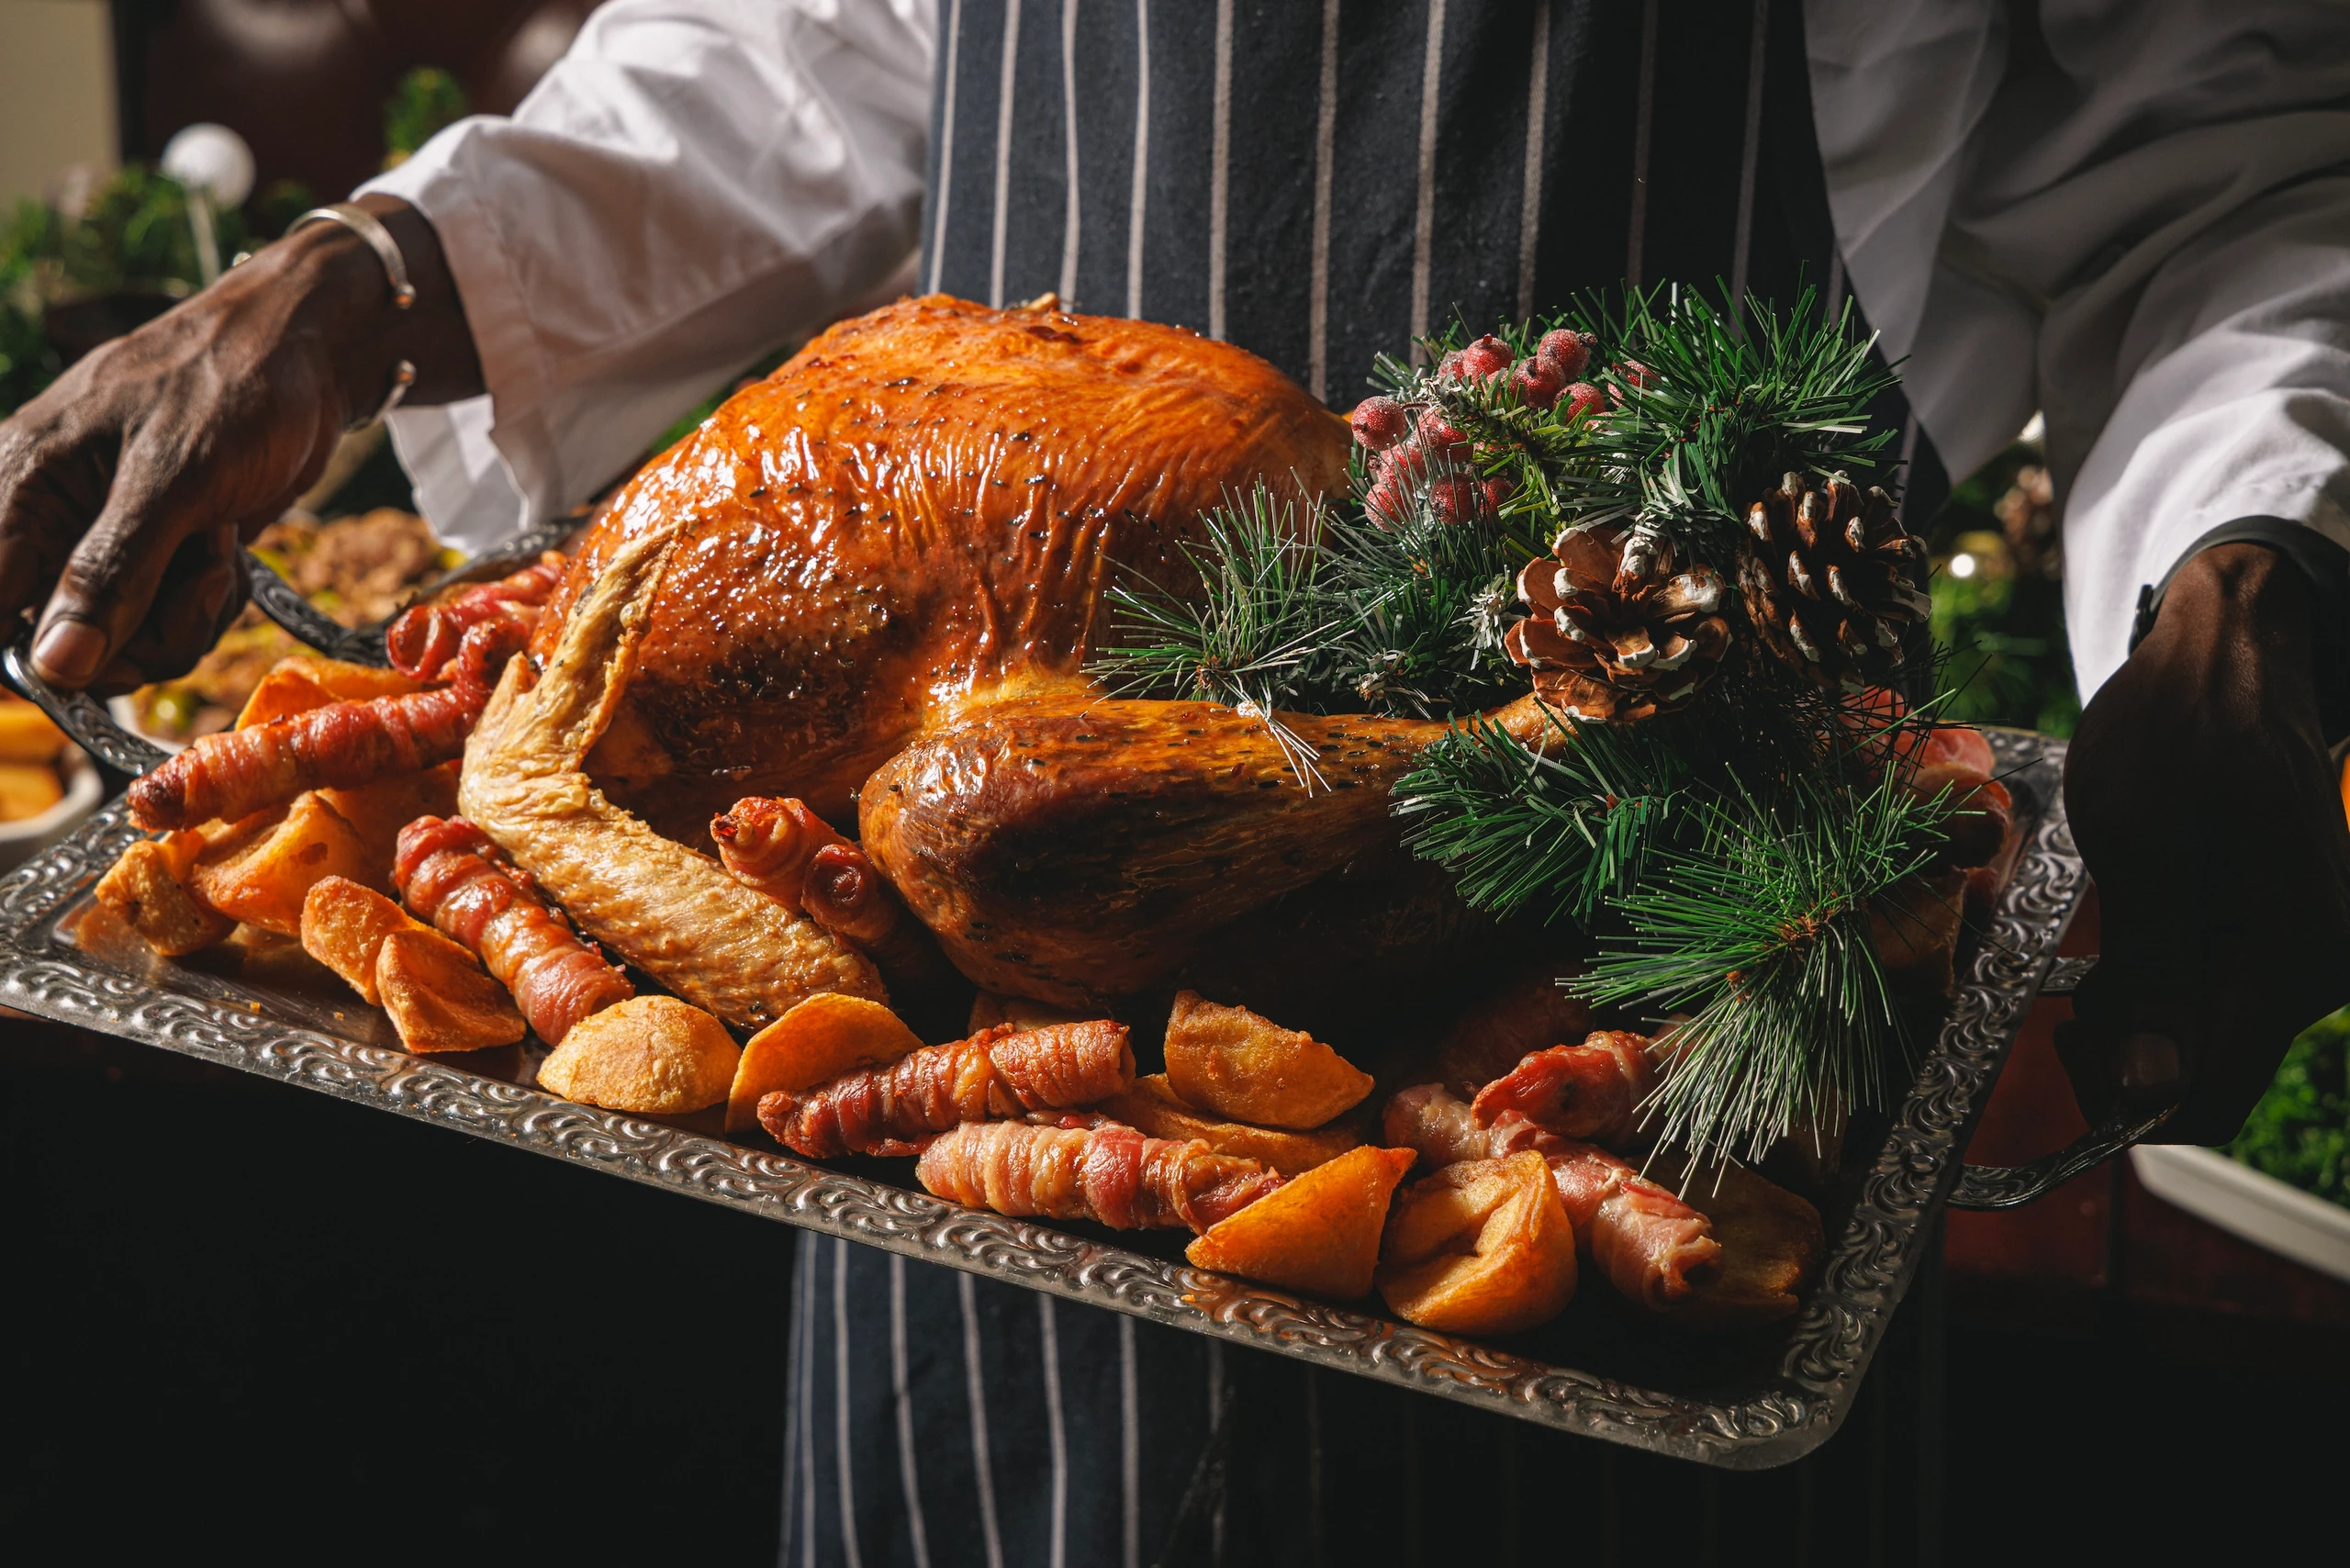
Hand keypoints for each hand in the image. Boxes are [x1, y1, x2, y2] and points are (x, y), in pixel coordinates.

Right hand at [0, 197, 480, 691]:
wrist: (307, 356)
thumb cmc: (232, 387)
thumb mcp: (175, 477)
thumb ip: (111, 570)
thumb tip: (55, 666)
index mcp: (20, 489)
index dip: (30, 665)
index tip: (91, 676)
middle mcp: (49, 527)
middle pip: (62, 649)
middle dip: (139, 637)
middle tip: (192, 572)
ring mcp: (106, 550)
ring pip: (124, 646)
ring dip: (185, 615)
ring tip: (216, 543)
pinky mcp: (157, 561)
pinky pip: (168, 625)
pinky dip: (205, 602)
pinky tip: (226, 549)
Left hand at [2061, 542, 2349, 1143]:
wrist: (2232, 655)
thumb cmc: (2180, 731)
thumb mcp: (2138, 850)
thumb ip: (2152, 975)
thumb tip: (2154, 1092)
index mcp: (2286, 957)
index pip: (2208, 1098)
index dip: (2126, 1102)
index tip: (2068, 1047)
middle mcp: (2317, 967)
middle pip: (2211, 1070)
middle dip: (2131, 1050)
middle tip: (2074, 995)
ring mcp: (2309, 949)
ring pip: (2212, 1031)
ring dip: (2146, 1011)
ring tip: (2108, 947)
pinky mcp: (2290, 930)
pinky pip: (2225, 989)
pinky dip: (2170, 978)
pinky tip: (2142, 931)